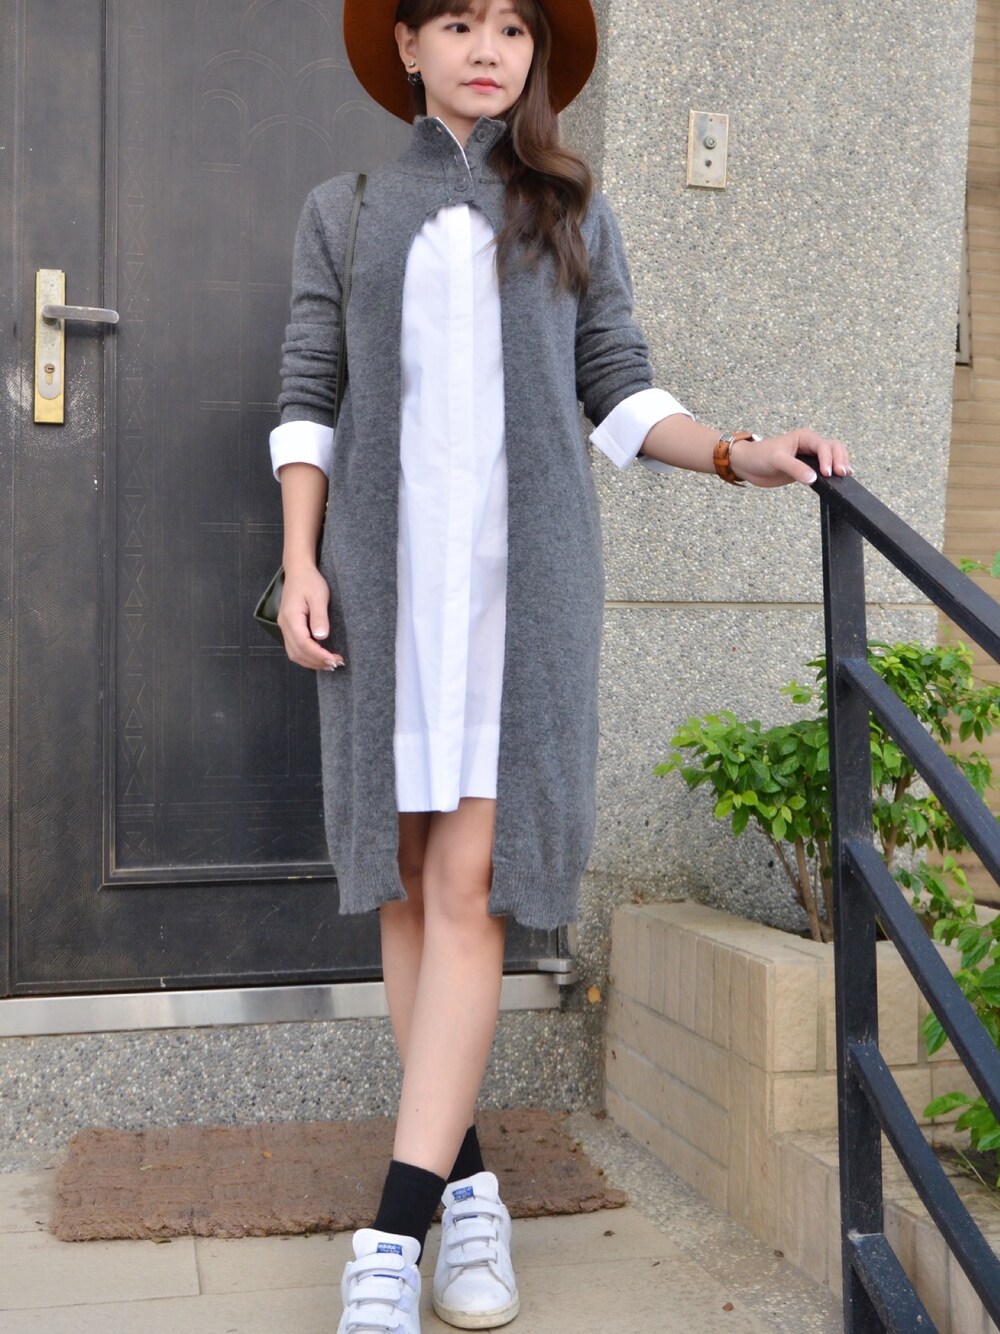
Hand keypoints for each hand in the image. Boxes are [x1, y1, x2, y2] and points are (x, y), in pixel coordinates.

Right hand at [276, 562, 344, 671]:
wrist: (298, 571)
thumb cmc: (310, 581)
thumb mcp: (318, 596)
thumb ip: (319, 617)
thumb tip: (321, 637)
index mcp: (291, 618)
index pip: (303, 644)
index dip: (318, 655)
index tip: (333, 660)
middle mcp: (284, 625)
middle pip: (297, 652)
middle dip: (316, 662)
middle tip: (335, 664)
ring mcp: (284, 627)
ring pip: (294, 653)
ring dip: (311, 662)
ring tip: (329, 664)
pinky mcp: (288, 628)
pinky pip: (294, 648)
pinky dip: (306, 656)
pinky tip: (319, 657)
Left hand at [732, 428, 851, 488]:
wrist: (747, 465)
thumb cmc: (759, 456)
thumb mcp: (777, 460)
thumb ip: (795, 469)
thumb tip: (813, 478)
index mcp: (804, 437)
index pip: (824, 446)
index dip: (828, 459)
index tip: (827, 473)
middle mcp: (809, 445)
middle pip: (834, 448)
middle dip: (840, 459)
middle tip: (841, 474)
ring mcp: (809, 457)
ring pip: (832, 457)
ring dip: (840, 464)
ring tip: (844, 476)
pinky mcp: (806, 469)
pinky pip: (824, 468)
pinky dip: (832, 472)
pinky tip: (839, 479)